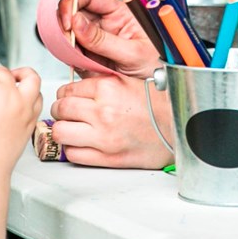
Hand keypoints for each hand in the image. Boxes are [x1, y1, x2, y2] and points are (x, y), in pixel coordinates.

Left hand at [50, 73, 173, 168]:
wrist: (177, 126)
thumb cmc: (156, 104)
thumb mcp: (126, 80)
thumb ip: (99, 80)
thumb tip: (74, 83)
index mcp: (107, 88)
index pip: (67, 89)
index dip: (64, 93)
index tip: (67, 97)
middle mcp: (103, 112)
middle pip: (60, 110)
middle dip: (60, 110)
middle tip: (66, 112)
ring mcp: (103, 137)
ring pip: (61, 132)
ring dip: (63, 129)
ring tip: (71, 127)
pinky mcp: (107, 158)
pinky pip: (73, 154)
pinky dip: (73, 148)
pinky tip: (81, 142)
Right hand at [59, 0, 161, 78]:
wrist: (154, 94)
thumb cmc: (154, 66)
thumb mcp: (133, 53)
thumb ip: (103, 39)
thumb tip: (77, 22)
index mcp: (118, 12)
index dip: (73, 3)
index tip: (69, 21)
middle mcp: (103, 22)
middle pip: (73, 11)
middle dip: (64, 23)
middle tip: (65, 38)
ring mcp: (92, 38)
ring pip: (67, 31)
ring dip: (64, 41)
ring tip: (76, 54)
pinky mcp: (85, 54)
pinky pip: (68, 50)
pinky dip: (66, 55)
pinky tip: (78, 62)